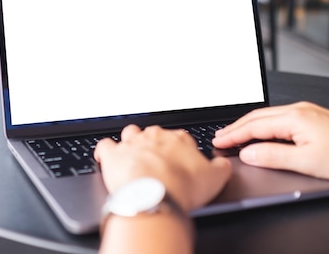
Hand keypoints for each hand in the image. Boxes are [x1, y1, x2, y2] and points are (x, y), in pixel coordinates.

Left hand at [94, 125, 230, 210]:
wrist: (155, 195)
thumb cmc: (183, 186)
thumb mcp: (215, 178)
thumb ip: (220, 167)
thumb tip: (223, 164)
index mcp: (179, 139)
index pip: (180, 138)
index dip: (179, 150)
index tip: (179, 161)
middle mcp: (154, 136)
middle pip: (154, 134)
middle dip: (154, 144)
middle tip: (157, 162)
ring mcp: (132, 143)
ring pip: (130, 133)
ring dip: (130, 141)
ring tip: (133, 154)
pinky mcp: (113, 154)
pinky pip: (105, 145)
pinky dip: (105, 151)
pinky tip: (107, 157)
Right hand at [212, 101, 328, 181]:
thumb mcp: (307, 162)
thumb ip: (273, 156)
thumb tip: (248, 153)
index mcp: (294, 118)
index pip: (253, 126)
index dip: (233, 135)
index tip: (218, 141)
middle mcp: (298, 110)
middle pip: (257, 116)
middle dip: (235, 127)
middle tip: (219, 136)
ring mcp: (307, 111)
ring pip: (267, 115)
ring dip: (248, 125)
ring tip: (234, 134)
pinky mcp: (314, 117)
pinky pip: (279, 117)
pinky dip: (263, 124)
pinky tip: (261, 131)